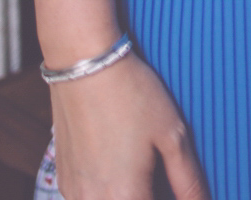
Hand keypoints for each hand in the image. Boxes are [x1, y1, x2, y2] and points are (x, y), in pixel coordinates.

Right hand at [51, 52, 207, 199]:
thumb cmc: (132, 94)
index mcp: (125, 197)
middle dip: (148, 195)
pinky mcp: (63, 178)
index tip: (176, 187)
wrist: (84, 64)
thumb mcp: (171, 133)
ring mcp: (74, 193)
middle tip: (160, 173)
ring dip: (127, 194)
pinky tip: (120, 162)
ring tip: (141, 165)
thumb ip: (188, 179)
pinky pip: (89, 198)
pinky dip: (107, 191)